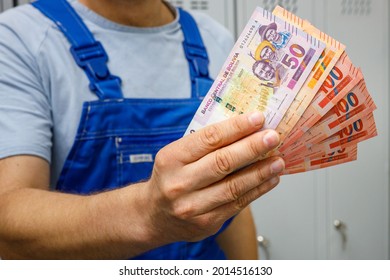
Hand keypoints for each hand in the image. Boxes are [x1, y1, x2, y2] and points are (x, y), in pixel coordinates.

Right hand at [143, 112, 284, 243]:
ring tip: (278, 160)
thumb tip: (244, 129)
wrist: (154, 215)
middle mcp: (179, 183)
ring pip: (234, 186)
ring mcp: (193, 206)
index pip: (209, 139)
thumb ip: (203, 144)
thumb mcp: (176, 155)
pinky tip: (270, 179)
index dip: (236, 127)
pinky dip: (257, 190)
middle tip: (272, 137)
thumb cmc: (170, 178)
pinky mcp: (206, 223)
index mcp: (171, 159)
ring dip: (261, 172)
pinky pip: (237, 204)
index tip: (258, 118)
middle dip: (252, 147)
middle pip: (223, 162)